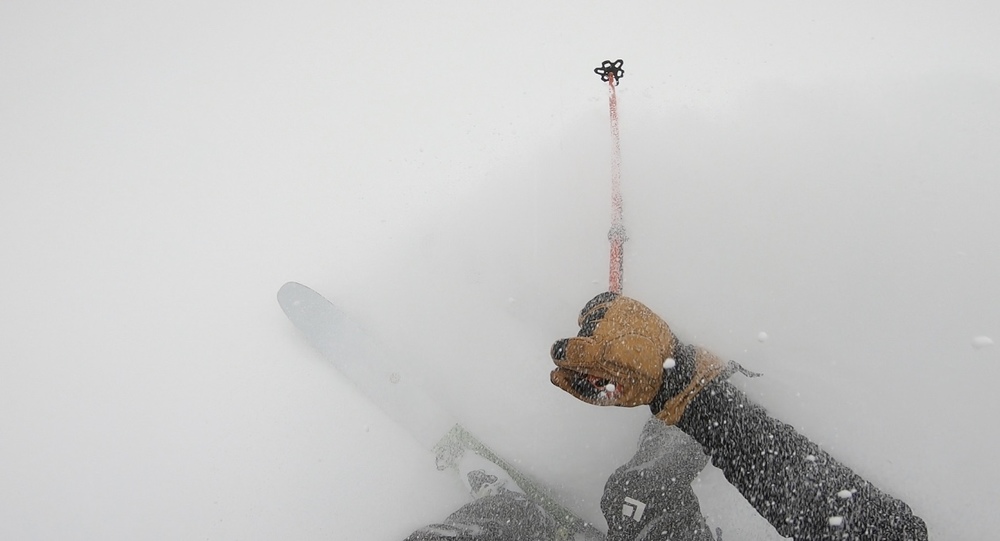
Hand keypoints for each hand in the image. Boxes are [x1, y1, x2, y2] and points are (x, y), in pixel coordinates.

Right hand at [549, 292, 728, 423]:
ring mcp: (617, 314)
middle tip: (608, 361)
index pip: (562, 350)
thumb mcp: (607, 396)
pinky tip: (605, 324)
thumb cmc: (640, 385)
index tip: (575, 364)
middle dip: (586, 349)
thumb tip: (554, 374)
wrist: (673, 368)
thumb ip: (576, 385)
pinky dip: (597, 313)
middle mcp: (606, 329)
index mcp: (599, 353)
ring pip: (588, 321)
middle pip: (578, 337)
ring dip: (594, 332)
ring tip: (612, 343)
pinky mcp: (626, 304)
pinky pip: (598, 303)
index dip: (565, 360)